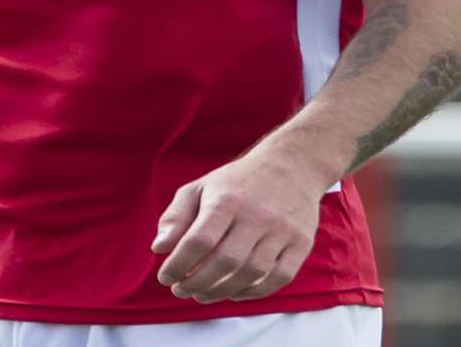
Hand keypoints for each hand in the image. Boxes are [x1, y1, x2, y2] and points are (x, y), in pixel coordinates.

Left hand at [150, 149, 329, 303]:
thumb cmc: (236, 183)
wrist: (291, 166)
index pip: (199, 240)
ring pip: (251, 273)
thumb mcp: (200, 188)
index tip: (165, 277)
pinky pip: (278, 278)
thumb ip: (176, 216)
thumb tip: (159, 248)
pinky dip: (253, 292)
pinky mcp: (301, 243)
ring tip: (201, 294)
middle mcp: (257, 215)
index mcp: (227, 200)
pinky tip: (234, 293)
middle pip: (225, 261)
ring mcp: (282, 231)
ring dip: (221, 291)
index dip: (179, 264)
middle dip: (197, 282)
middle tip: (181, 290)